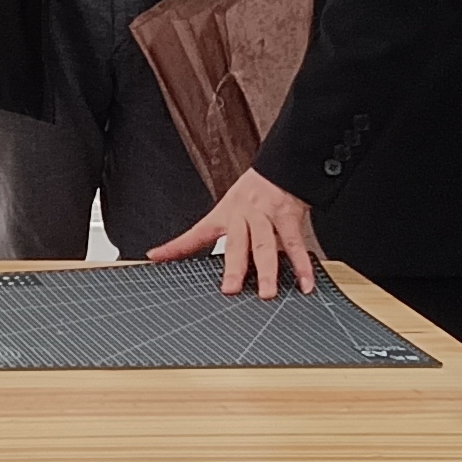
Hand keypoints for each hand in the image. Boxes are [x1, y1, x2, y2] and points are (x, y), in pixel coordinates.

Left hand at [150, 167, 322, 294]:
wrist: (282, 168)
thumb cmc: (254, 194)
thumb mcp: (229, 210)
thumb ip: (214, 239)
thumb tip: (187, 261)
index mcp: (225, 215)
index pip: (196, 233)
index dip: (176, 246)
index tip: (156, 257)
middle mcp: (244, 216)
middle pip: (238, 243)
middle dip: (235, 267)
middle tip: (230, 290)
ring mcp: (267, 217)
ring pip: (266, 245)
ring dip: (268, 270)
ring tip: (267, 293)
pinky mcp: (290, 218)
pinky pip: (296, 245)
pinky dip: (303, 267)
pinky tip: (305, 285)